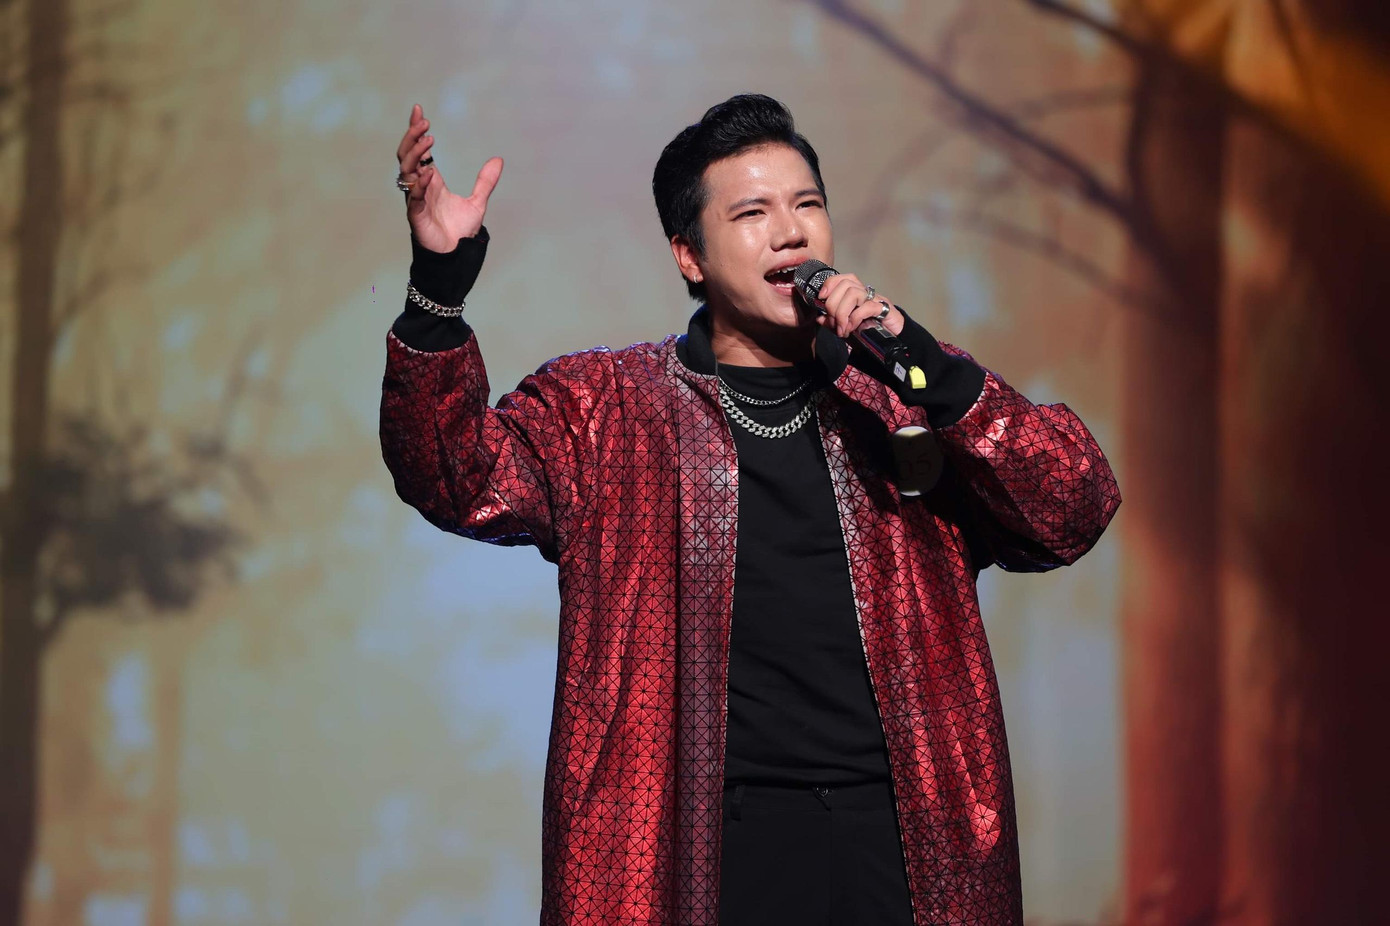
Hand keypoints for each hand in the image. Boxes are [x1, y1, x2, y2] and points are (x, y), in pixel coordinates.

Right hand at [396, 103, 502, 252]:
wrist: (457, 256)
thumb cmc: (460, 232)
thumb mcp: (477, 202)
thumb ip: (485, 182)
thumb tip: (499, 159)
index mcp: (431, 182)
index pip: (420, 151)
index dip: (417, 131)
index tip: (419, 110)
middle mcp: (420, 188)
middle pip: (407, 156)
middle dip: (412, 137)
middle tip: (423, 121)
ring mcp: (416, 200)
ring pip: (406, 171)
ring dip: (415, 154)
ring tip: (428, 139)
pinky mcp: (416, 216)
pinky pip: (414, 196)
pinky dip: (420, 184)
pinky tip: (429, 172)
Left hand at [814, 272, 903, 338]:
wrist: (894, 340)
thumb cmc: (870, 332)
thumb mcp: (846, 328)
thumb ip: (833, 323)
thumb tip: (820, 317)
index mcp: (856, 294)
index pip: (842, 278)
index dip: (829, 284)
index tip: (821, 298)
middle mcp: (866, 293)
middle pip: (845, 284)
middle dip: (833, 304)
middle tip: (834, 323)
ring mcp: (876, 299)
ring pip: (854, 292)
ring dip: (842, 312)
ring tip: (842, 328)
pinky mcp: (885, 308)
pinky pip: (866, 306)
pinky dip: (855, 318)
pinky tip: (852, 328)